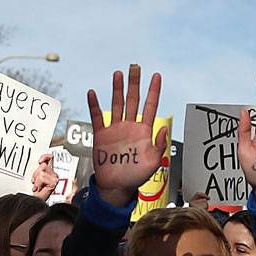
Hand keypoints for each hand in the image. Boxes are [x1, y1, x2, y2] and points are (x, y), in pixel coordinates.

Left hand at [30, 152, 57, 199]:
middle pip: (44, 165)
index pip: (51, 159)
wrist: (37, 201)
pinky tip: (39, 188)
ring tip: (37, 186)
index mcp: (51, 172)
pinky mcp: (54, 182)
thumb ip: (40, 169)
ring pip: (41, 172)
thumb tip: (41, 162)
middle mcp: (54, 174)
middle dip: (36, 173)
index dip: (45, 157)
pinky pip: (42, 177)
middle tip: (35, 181)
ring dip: (36, 180)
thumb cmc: (37, 192)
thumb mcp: (37, 177)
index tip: (40, 161)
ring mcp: (55, 178)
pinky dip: (38, 183)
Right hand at [86, 65, 168, 206]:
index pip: (150, 106)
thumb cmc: (137, 177)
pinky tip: (93, 93)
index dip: (153, 91)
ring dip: (117, 89)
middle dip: (134, 84)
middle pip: (133, 100)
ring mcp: (115, 129)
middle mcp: (130, 126)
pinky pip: (97, 117)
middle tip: (135, 67)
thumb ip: (159, 146)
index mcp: (144, 131)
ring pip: (117, 104)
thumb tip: (163, 129)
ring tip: (118, 74)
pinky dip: (95, 105)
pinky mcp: (101, 135)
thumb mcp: (153, 163)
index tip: (156, 76)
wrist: (117, 187)